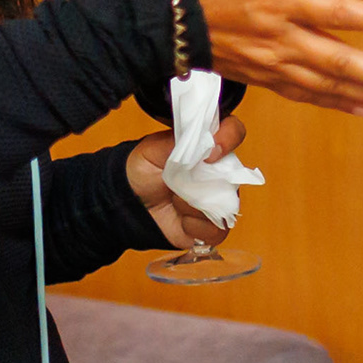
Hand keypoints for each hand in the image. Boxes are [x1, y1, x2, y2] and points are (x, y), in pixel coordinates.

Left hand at [125, 116, 243, 248]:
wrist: (129, 203)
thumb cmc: (143, 171)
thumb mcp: (155, 149)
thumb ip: (180, 141)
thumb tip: (207, 141)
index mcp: (207, 147)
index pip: (234, 132)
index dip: (229, 138)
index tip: (210, 153)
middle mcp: (219, 173)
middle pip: (234, 174)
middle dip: (206, 181)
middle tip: (181, 183)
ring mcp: (217, 200)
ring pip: (224, 204)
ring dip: (194, 204)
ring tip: (174, 200)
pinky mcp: (212, 227)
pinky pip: (217, 230)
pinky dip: (194, 225)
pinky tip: (181, 220)